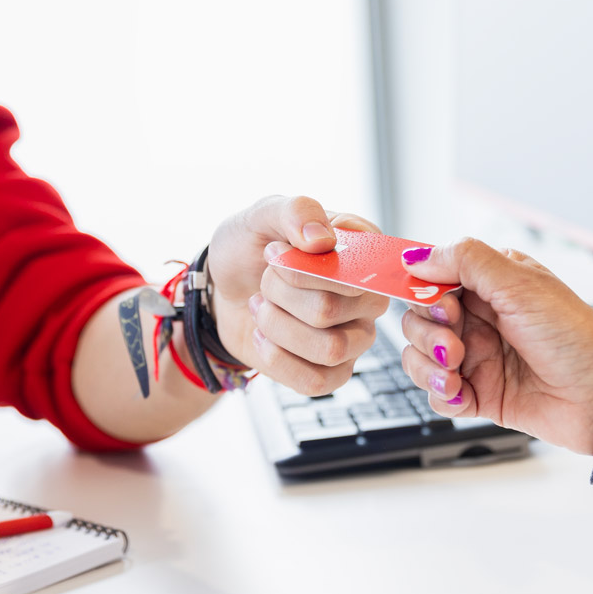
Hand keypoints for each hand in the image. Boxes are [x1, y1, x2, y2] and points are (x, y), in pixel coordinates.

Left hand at [209, 195, 388, 395]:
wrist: (223, 290)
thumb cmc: (250, 250)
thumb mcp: (262, 215)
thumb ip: (294, 211)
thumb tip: (322, 239)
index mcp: (364, 252)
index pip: (354, 270)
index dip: (304, 269)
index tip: (275, 251)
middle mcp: (369, 297)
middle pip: (330, 310)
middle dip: (279, 294)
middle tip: (264, 279)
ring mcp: (356, 338)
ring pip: (328, 349)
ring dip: (276, 326)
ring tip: (261, 307)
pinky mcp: (334, 371)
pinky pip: (318, 382)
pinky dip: (278, 359)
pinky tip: (264, 337)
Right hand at [399, 239, 592, 454]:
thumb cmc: (577, 338)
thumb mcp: (520, 284)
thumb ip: (465, 261)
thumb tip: (417, 257)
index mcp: (489, 285)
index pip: (431, 280)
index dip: (424, 293)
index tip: (437, 305)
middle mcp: (479, 319)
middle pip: (418, 321)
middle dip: (427, 334)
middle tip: (455, 344)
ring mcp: (477, 358)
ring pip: (420, 359)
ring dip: (428, 368)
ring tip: (456, 374)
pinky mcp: (479, 395)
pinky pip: (437, 396)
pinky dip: (442, 396)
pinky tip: (464, 395)